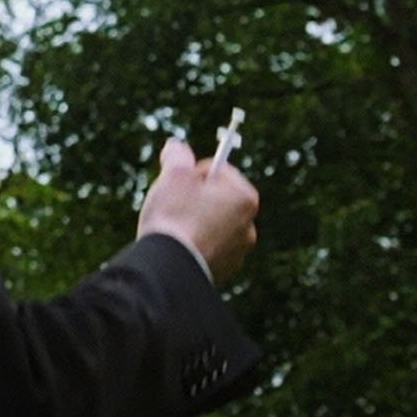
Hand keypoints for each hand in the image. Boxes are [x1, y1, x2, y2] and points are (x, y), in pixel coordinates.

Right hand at [138, 131, 259, 281]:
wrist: (168, 267)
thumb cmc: (175, 217)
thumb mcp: (174, 175)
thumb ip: (178, 155)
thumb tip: (175, 146)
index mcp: (245, 197)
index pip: (218, 170)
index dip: (192, 173)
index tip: (178, 184)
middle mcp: (249, 226)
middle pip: (216, 198)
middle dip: (194, 198)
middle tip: (173, 205)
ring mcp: (238, 252)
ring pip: (211, 224)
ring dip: (194, 221)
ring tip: (174, 228)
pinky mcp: (223, 271)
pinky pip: (207, 247)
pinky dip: (194, 244)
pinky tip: (179, 246)